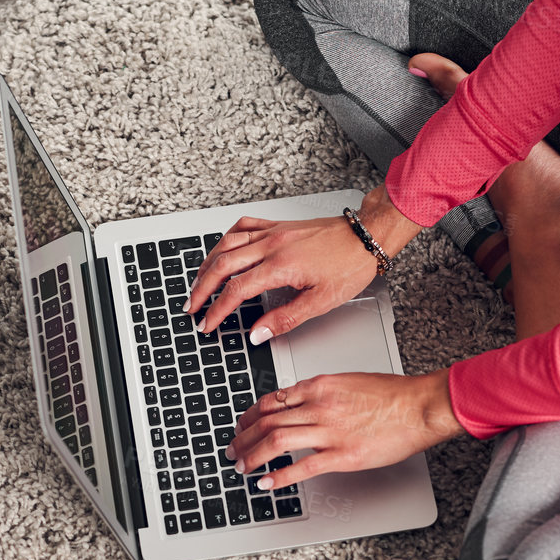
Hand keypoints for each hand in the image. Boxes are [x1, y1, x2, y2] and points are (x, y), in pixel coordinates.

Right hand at [183, 183, 421, 340]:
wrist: (366, 237)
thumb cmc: (350, 265)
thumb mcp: (320, 302)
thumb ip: (285, 319)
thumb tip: (258, 333)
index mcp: (280, 266)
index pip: (236, 291)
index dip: (217, 310)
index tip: (207, 323)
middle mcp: (272, 245)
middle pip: (222, 265)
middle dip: (202, 288)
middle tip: (192, 306)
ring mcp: (273, 232)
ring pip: (227, 244)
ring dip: (208, 264)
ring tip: (199, 282)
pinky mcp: (278, 225)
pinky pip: (243, 226)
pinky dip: (227, 238)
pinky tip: (222, 248)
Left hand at [225, 369, 466, 487]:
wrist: (419, 406)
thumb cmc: (393, 395)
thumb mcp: (348, 382)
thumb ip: (321, 393)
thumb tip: (301, 405)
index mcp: (319, 386)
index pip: (272, 400)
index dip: (250, 415)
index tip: (242, 425)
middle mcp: (318, 406)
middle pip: (266, 421)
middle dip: (243, 437)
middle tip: (232, 449)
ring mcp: (329, 431)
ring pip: (275, 441)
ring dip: (252, 456)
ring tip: (242, 466)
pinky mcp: (342, 455)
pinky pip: (301, 468)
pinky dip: (278, 477)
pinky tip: (266, 483)